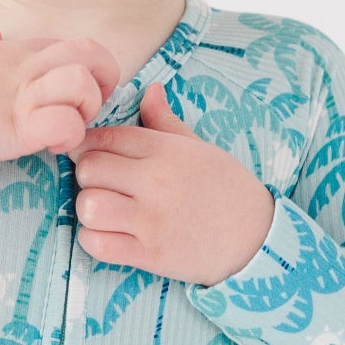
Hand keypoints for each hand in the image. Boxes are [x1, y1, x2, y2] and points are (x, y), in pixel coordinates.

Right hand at [0, 14, 123, 168]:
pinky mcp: (17, 127)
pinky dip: (66, 138)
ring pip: (83, 84)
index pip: (85, 47)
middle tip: (79, 113)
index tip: (76, 101)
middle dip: (101, 87)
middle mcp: (30, 66)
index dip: (95, 74)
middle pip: (95, 54)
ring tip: (59, 130)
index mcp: (25, 50)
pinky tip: (47, 147)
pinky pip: (66, 123)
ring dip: (82, 112)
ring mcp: (24, 95)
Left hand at [68, 82, 276, 285]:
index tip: (92, 156)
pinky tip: (109, 237)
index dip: (88, 145)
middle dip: (87, 177)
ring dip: (89, 211)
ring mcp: (152, 220)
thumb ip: (165, 121)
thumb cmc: (226, 189)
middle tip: (102, 185)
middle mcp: (156, 181)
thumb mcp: (199, 148)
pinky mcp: (150, 254)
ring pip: (88, 206)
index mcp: (166, 150)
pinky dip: (94, 241)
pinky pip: (97, 244)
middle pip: (89, 169)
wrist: (256, 238)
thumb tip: (150, 89)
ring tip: (105, 213)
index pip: (105, 137)